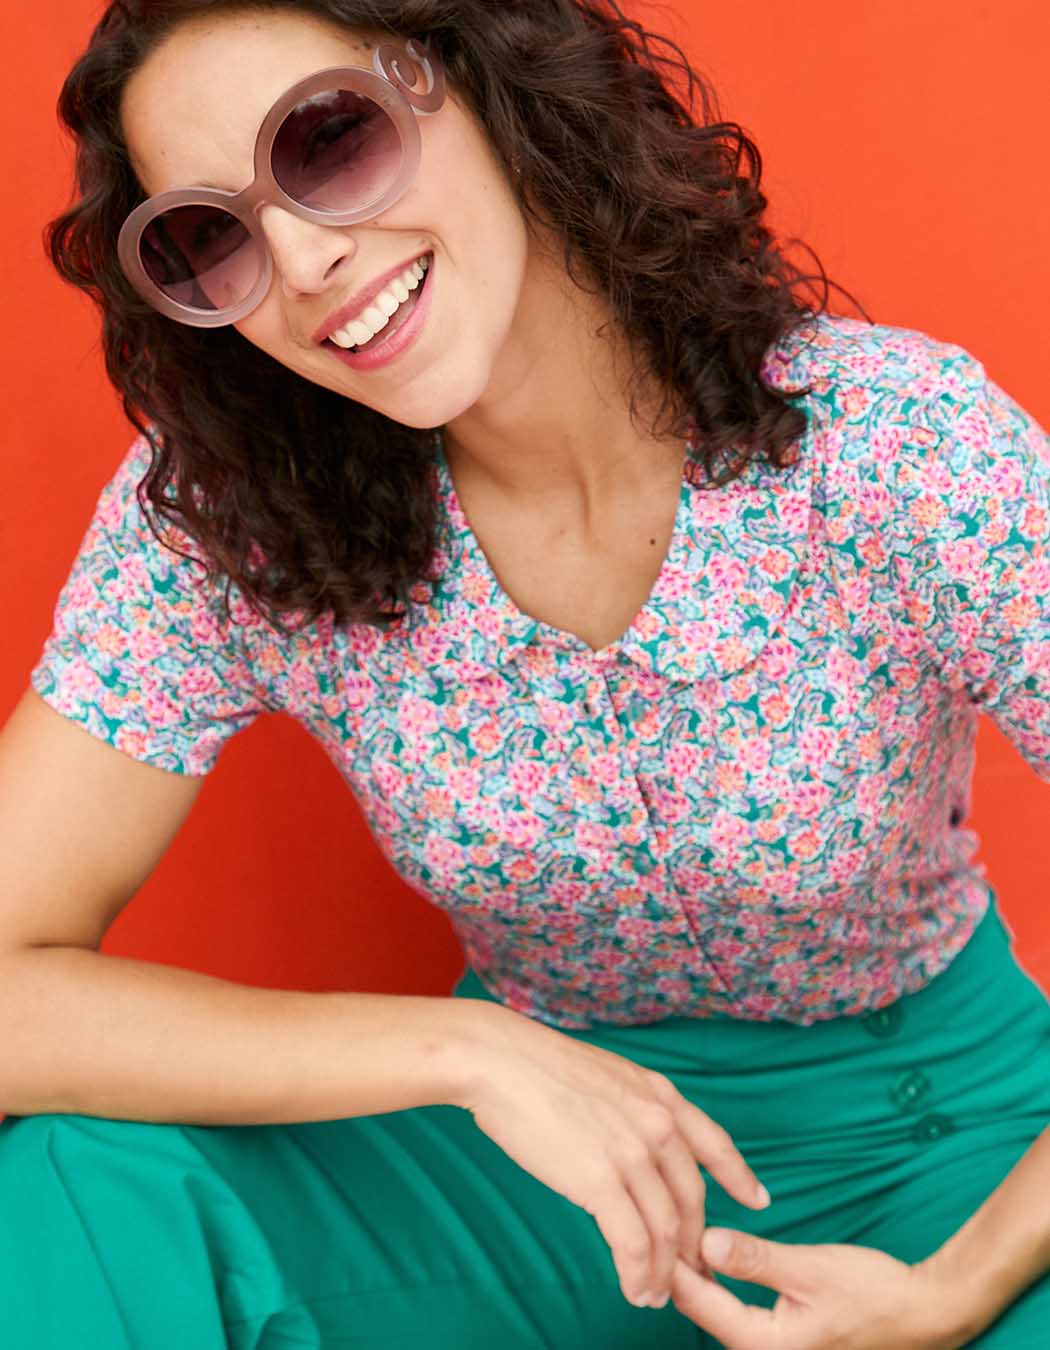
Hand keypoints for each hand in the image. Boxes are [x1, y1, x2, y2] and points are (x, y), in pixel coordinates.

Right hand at [459, 1006, 769, 1307]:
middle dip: (695, 1244)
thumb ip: (629, 1108)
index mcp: (660, 1094)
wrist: (501, 1060)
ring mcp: (633, 1152)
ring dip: (666, 1272)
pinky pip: (633, 1243)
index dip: (740, 1176)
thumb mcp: (606, 1075)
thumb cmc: (537, 1067)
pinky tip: (635, 1289)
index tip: (757, 1199)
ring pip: (666, 1230)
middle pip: (692, 1200)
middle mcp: (657, 1123)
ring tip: (656, 1295)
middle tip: (694, 1273)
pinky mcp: (600, 1180)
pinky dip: (638, 1275)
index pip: (715, 1143)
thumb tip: (630, 1143)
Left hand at [669, 1227, 964, 1349]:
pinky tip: (712, 1260)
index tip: (649, 1228)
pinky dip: (720, 1289)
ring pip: (719, 1314)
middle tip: (656, 1226)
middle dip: (680, 1272)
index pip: (699, 1302)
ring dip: (699, 1280)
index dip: (671, 1264)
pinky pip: (737, 1316)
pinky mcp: (782, 1344)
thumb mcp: (810, 1268)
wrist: (921, 1315)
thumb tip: (706, 1243)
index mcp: (765, 1345)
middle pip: (703, 1312)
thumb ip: (756, 1259)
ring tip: (677, 1238)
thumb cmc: (871, 1292)